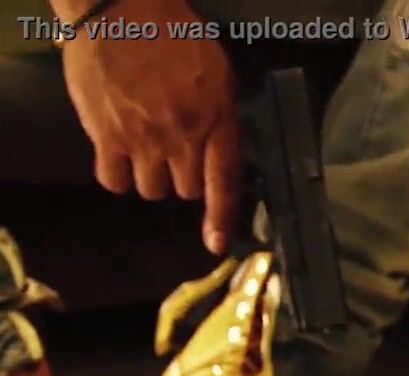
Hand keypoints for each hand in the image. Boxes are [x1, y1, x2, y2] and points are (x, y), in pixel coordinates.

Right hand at [59, 0, 238, 252]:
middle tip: (174, 150)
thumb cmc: (173, 34)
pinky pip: (113, 181)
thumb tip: (226, 153)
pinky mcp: (106, 136)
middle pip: (185, 190)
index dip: (221, 217)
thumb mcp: (218, 74)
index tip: (217, 244)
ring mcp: (143, 140)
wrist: (119, 12)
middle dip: (183, 176)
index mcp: (215, 121)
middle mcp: (182, 137)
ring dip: (151, 176)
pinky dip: (117, 174)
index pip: (223, 181)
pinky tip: (119, 153)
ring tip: (146, 146)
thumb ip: (222, 117)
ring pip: (151, 190)